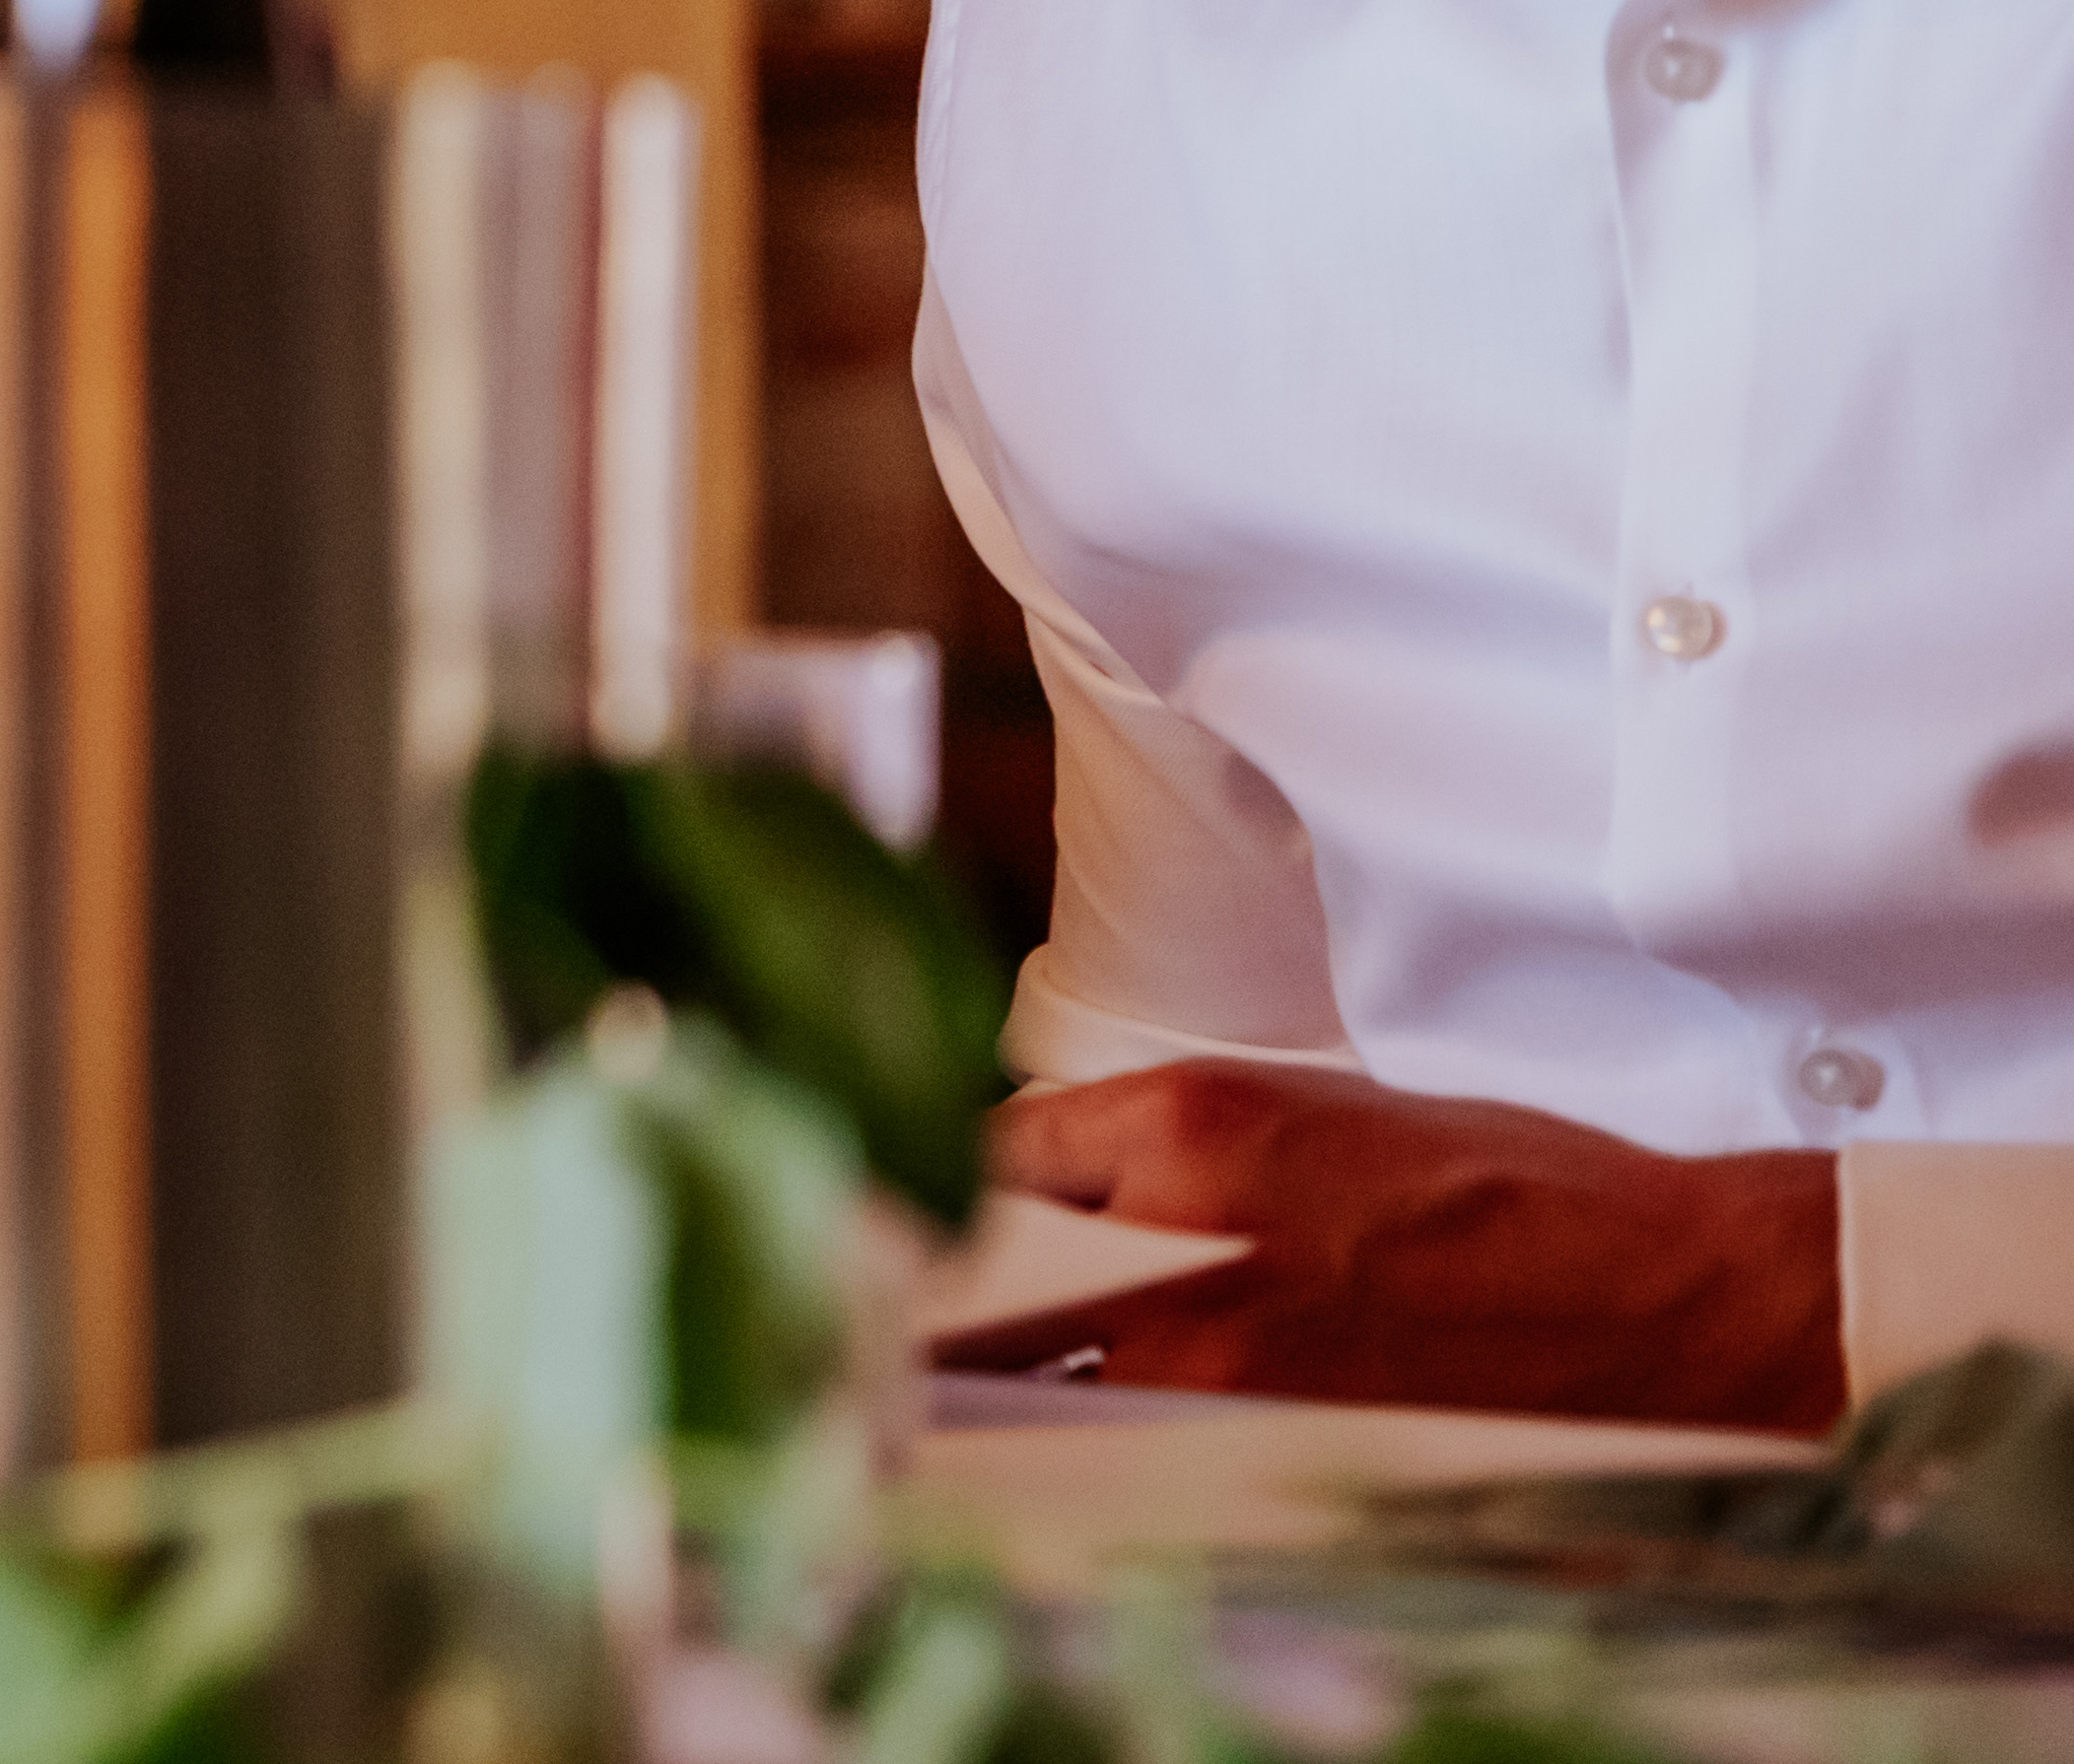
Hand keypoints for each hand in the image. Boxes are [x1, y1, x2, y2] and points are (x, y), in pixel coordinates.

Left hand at [981, 1060, 1843, 1430]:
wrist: (1675, 1295)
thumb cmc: (1511, 1191)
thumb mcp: (1308, 1111)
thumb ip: (1165, 1151)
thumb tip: (1050, 1193)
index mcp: (1184, 1125)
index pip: (985, 1162)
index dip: (952, 1208)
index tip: (926, 1239)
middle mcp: (1180, 1239)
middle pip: (981, 1290)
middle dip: (947, 1315)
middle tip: (909, 1344)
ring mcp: (1222, 1362)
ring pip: (1044, 1395)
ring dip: (1012, 1403)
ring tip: (982, 1416)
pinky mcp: (1278, 1452)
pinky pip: (1136, 1468)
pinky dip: (1106, 1468)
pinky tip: (1095, 1473)